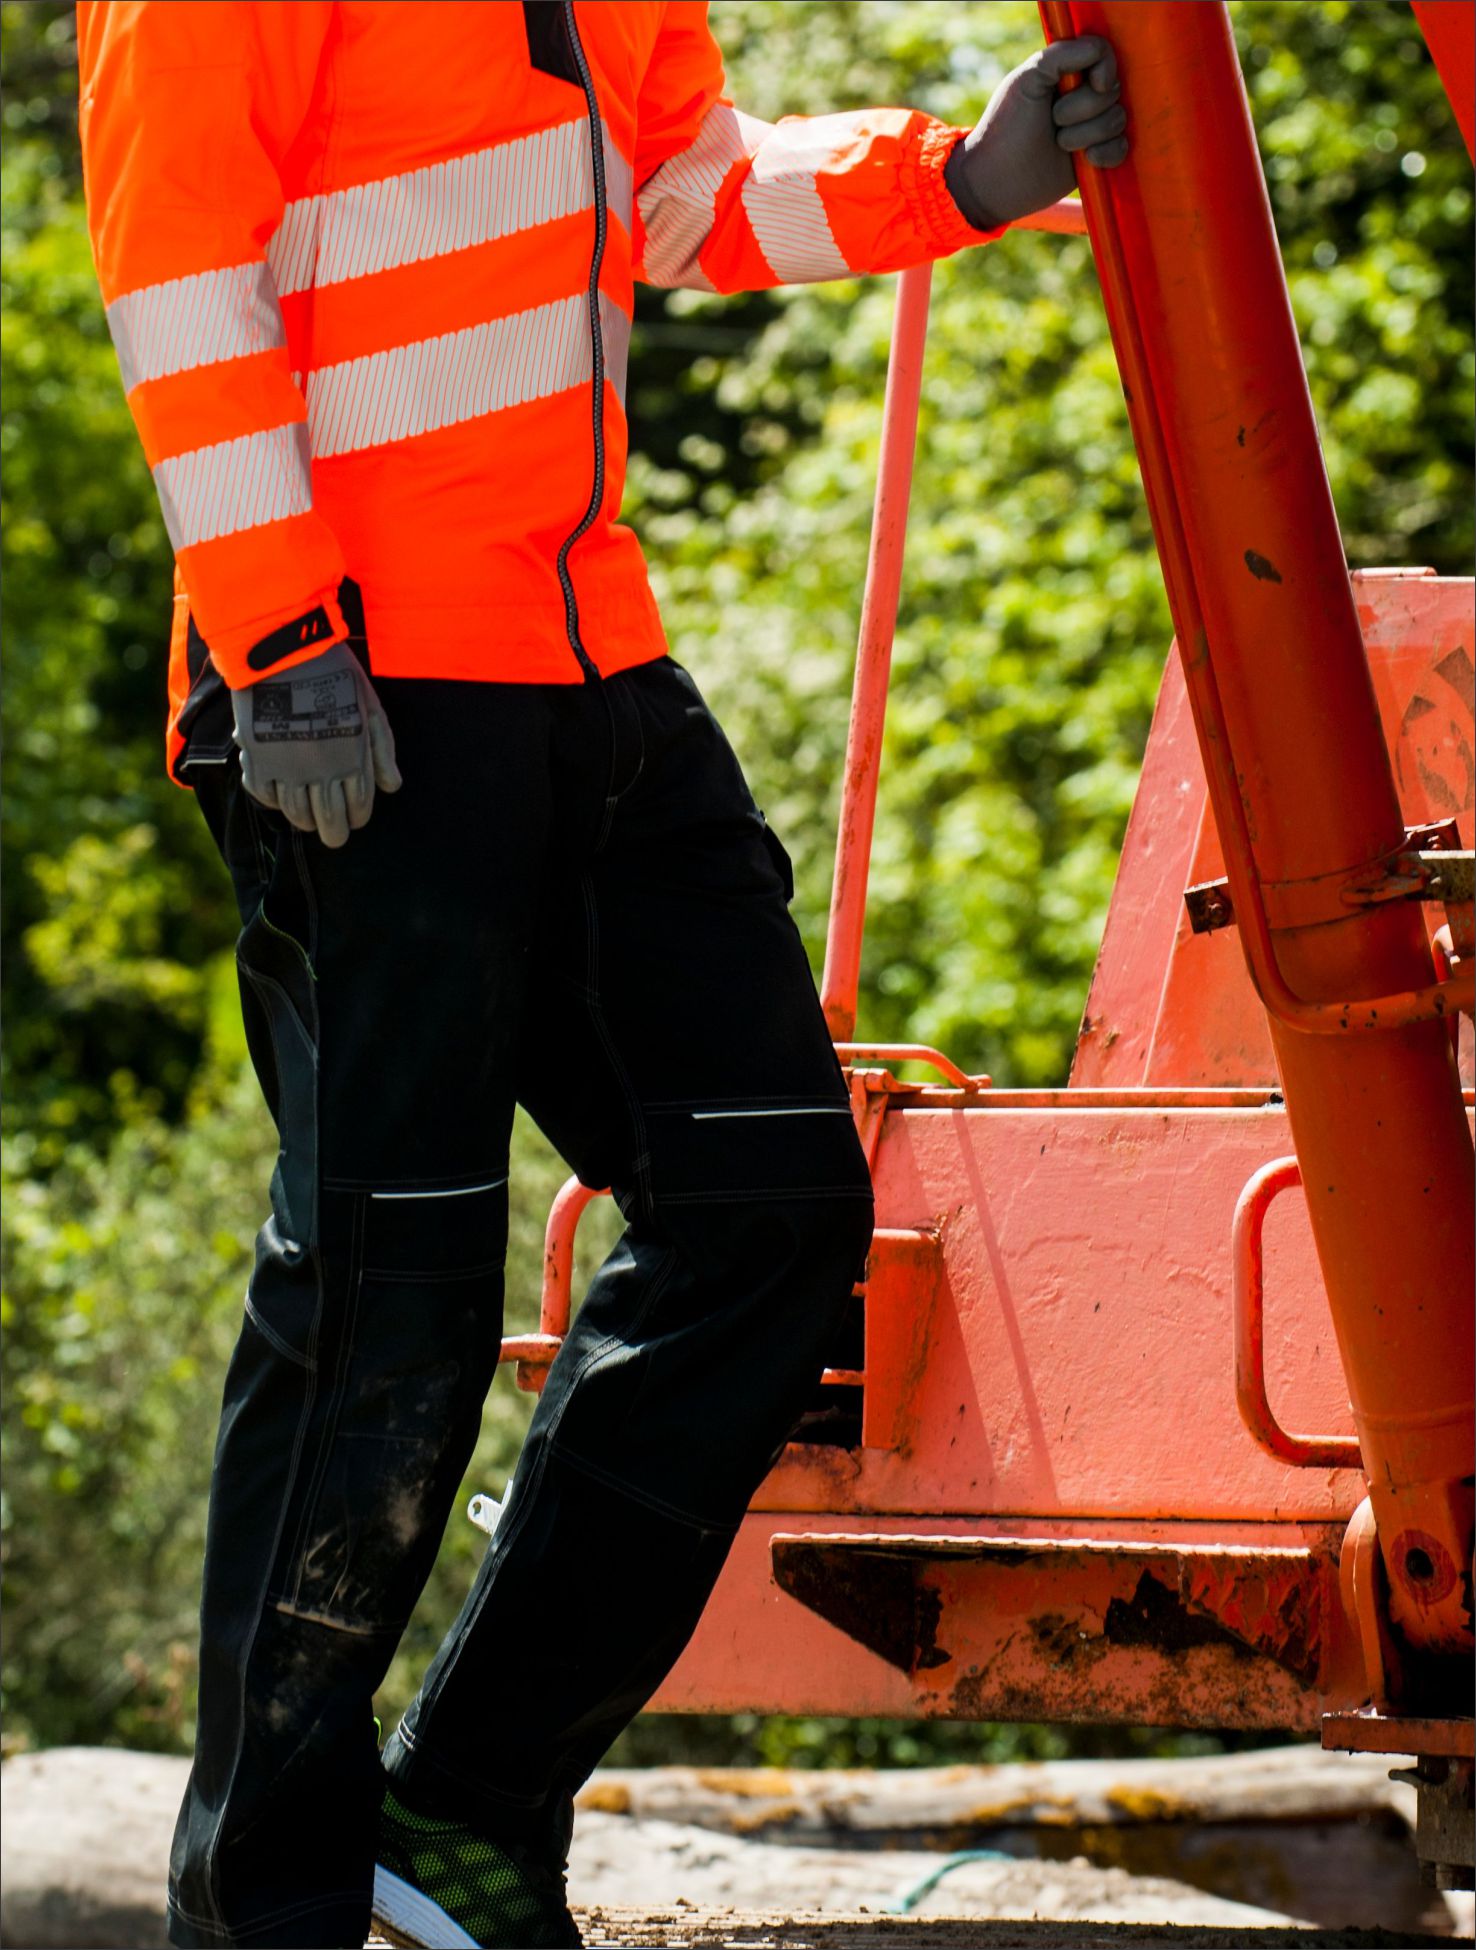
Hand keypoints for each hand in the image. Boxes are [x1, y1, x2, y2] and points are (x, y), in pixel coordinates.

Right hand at [232, 643, 401, 846]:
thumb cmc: (334, 674)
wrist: (284, 652)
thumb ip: (382, 749)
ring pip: (297, 814)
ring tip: (309, 822)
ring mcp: (288, 769)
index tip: (355, 820)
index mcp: (353, 759)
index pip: (358, 806)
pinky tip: (280, 800)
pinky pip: (264, 796)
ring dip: (305, 822)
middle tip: (334, 836)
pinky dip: (273, 803)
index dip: (358, 818)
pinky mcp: (258, 760)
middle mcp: (322, 771)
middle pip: (330, 819)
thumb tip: (392, 787)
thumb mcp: (370, 706)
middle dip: (335, 833)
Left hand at [946, 35, 1128, 231]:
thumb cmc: (1006, 127)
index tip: (1093, 83)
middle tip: (1053, 121)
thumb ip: (1062, 54)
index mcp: (1067, 72)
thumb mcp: (1028, 79)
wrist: (997, 180)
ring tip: (1059, 144)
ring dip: (1086, 135)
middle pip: (1113, 91)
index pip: (1105, 56)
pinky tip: (1086, 160)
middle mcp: (1082, 96)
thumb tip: (1100, 52)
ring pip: (1117, 120)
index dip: (1105, 69)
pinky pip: (1121, 148)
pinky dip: (1106, 154)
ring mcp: (1091, 127)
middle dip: (1082, 109)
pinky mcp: (1096, 156)